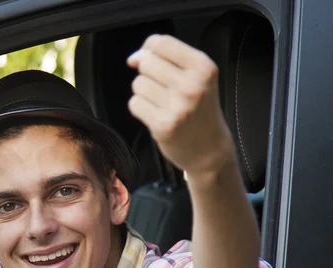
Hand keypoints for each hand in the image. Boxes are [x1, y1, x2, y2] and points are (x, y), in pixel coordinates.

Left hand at [127, 34, 234, 176]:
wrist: (209, 149)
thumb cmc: (199, 109)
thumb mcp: (197, 77)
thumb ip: (168, 59)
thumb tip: (134, 57)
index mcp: (203, 67)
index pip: (161, 42)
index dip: (148, 48)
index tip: (150, 59)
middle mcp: (192, 85)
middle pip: (146, 62)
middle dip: (147, 72)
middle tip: (161, 87)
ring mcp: (178, 106)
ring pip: (138, 83)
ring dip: (143, 92)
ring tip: (160, 102)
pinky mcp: (163, 125)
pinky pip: (135, 104)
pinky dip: (140, 108)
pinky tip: (155, 114)